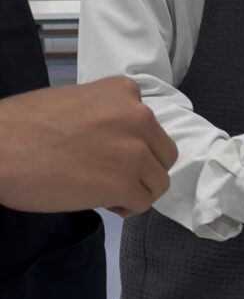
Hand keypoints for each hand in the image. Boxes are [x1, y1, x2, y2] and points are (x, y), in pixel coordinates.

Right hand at [0, 77, 176, 215]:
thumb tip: (118, 140)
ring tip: (104, 191)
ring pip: (158, 181)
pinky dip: (126, 207)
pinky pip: (143, 203)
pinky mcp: (125, 184)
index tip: (108, 154)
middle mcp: (138, 116)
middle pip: (163, 154)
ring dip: (135, 189)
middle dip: (143, 168)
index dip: (132, 144)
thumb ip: (107, 115)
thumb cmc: (24, 124)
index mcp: (125, 91)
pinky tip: (102, 202)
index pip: (149, 125)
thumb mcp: (77, 101)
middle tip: (111, 176)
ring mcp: (135, 151)